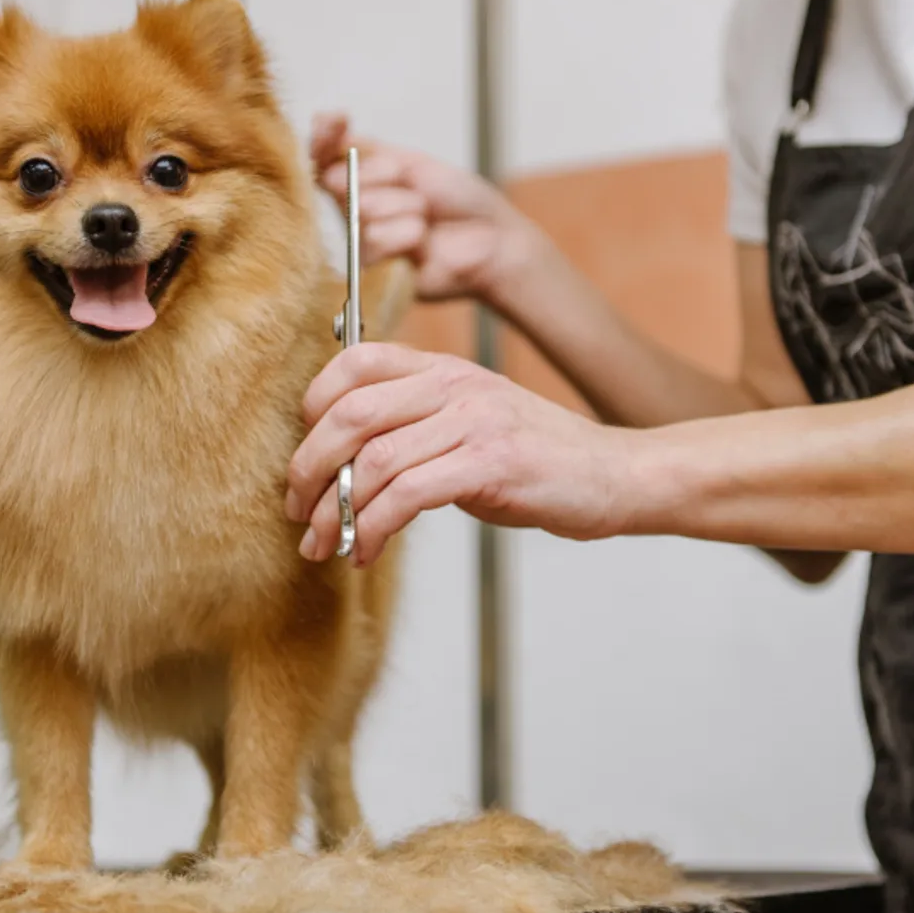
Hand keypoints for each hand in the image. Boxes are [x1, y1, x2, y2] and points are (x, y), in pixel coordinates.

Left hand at [285, 342, 634, 565]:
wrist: (616, 475)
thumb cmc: (539, 458)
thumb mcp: (470, 422)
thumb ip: (415, 425)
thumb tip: (342, 465)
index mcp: (443, 368)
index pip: (354, 362)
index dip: (312, 406)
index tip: (304, 457)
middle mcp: (454, 385)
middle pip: (350, 412)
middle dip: (308, 467)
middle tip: (297, 510)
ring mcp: (474, 421)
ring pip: (373, 459)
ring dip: (337, 510)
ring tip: (323, 542)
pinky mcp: (491, 464)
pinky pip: (408, 494)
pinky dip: (374, 527)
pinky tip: (366, 551)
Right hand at [310, 112, 545, 302]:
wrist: (493, 238)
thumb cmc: (459, 200)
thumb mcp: (414, 163)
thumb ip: (369, 156)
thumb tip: (329, 158)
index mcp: (360, 178)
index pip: (321, 154)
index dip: (321, 136)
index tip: (335, 121)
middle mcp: (352, 209)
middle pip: (339, 180)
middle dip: (386, 177)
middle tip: (417, 189)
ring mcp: (361, 240)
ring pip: (361, 210)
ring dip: (405, 207)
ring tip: (426, 218)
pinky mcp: (374, 271)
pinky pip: (375, 241)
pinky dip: (407, 234)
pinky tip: (423, 241)